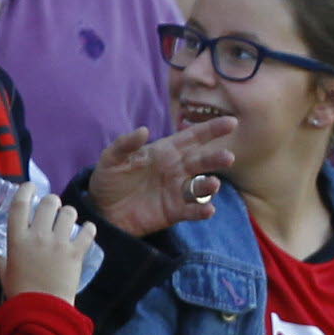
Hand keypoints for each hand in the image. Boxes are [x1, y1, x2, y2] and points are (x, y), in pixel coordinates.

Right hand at [0, 188, 99, 303]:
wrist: (41, 309)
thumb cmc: (20, 292)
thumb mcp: (4, 273)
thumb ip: (1, 259)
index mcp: (16, 239)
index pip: (19, 204)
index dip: (26, 190)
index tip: (31, 186)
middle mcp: (37, 236)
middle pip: (49, 203)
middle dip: (53, 202)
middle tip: (54, 208)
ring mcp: (58, 243)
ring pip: (69, 213)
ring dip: (69, 214)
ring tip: (69, 222)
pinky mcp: (76, 252)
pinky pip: (88, 231)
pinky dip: (89, 229)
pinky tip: (86, 231)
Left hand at [90, 118, 237, 236]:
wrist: (102, 211)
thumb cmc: (109, 180)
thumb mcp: (111, 159)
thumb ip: (125, 144)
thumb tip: (143, 130)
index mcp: (166, 152)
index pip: (193, 138)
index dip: (211, 129)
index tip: (231, 122)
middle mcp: (177, 169)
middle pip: (202, 161)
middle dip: (216, 158)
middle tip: (228, 157)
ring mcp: (178, 191)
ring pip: (201, 186)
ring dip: (210, 185)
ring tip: (213, 184)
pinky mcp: (175, 212)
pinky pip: (193, 210)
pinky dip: (202, 210)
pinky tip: (208, 210)